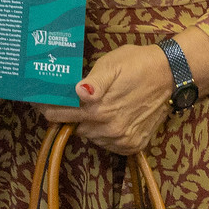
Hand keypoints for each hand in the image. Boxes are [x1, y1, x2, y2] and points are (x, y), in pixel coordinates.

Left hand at [40, 43, 172, 154]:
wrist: (171, 75)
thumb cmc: (137, 64)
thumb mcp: (111, 64)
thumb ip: (93, 81)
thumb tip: (78, 91)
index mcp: (99, 109)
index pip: (61, 116)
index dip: (47, 108)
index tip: (38, 101)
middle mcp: (110, 129)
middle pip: (75, 128)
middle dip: (69, 116)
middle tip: (68, 101)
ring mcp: (123, 139)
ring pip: (91, 137)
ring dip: (87, 125)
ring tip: (93, 107)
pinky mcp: (134, 144)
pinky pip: (109, 144)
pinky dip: (104, 134)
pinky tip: (109, 118)